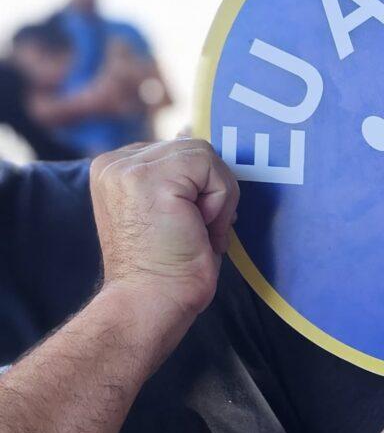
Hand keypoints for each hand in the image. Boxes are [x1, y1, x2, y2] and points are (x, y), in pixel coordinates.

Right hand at [90, 138, 238, 334]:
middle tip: (195, 231)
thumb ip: (179, 170)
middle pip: (196, 148)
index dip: (201, 187)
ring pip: (206, 155)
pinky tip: (199, 228)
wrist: (151, 302)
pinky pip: (210, 167)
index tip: (189, 223)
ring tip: (196, 230)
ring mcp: (126, 166)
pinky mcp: (147, 177)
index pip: (181, 149)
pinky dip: (219, 202)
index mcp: (117, 167)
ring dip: (218, 199)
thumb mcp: (175, 207)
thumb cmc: (170, 267)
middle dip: (212, 192)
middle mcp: (115, 161)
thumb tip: (193, 130)